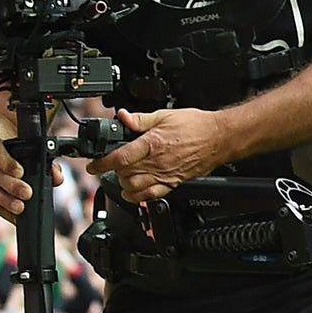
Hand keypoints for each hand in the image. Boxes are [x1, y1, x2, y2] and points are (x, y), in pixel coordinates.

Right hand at [0, 118, 60, 221]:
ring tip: (19, 208)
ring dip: (4, 201)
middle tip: (27, 194)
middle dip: (11, 186)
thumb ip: (44, 162)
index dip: (7, 162)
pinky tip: (11, 215)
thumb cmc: (10, 150)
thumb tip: (57, 179)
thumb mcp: (25, 149)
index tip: (20, 172)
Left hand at [90, 109, 226, 202]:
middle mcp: (157, 162)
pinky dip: (138, 197)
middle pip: (125, 175)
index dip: (102, 163)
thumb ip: (140, 119)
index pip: (120, 157)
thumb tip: (122, 117)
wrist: (218, 138)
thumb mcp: (165, 115)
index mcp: (152, 143)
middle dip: (112, 171)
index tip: (93, 165)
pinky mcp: (173, 183)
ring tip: (120, 176)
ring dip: (123, 184)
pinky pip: (151, 196)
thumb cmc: (195, 126)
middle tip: (108, 165)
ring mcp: (165, 174)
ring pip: (135, 188)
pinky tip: (132, 192)